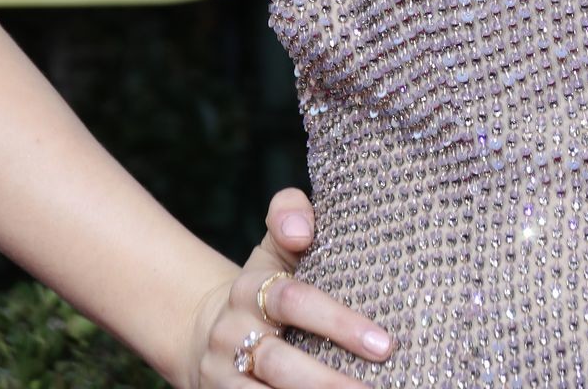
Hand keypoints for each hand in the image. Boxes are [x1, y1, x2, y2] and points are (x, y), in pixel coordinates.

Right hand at [184, 186, 396, 384]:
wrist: (205, 333)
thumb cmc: (265, 286)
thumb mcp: (274, 247)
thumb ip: (290, 215)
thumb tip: (301, 231)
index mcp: (252, 288)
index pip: (295, 302)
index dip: (339, 322)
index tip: (383, 344)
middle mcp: (233, 333)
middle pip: (280, 363)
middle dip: (328, 382)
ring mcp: (223, 373)